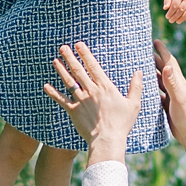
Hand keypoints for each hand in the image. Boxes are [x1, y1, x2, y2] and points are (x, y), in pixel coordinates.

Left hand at [45, 40, 142, 161]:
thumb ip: (136, 87)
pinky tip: (46, 86)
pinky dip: (53, 93)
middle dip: (70, 57)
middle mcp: (91, 91)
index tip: (79, 45)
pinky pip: (61, 100)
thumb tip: (139, 72)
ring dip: (61, 70)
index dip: (85, 54)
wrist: (107, 140)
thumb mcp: (133, 104)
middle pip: (78, 70)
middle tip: (63, 47)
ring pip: (69, 82)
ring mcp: (81, 101)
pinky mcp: (73, 111)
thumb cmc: (122, 124)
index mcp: (105, 87)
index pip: (93, 66)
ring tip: (55, 60)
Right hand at [152, 42, 185, 172]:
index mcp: (178, 83)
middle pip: (164, 69)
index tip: (155, 41)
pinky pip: (158, 93)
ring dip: (152, 73)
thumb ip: (172, 83)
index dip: (163, 51)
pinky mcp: (168, 105)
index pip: (170, 62)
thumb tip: (167, 65)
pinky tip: (144, 88)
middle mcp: (175, 87)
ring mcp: (172, 96)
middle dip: (155, 59)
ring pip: (160, 81)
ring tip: (141, 66)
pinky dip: (151, 88)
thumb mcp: (178, 98)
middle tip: (144, 50)